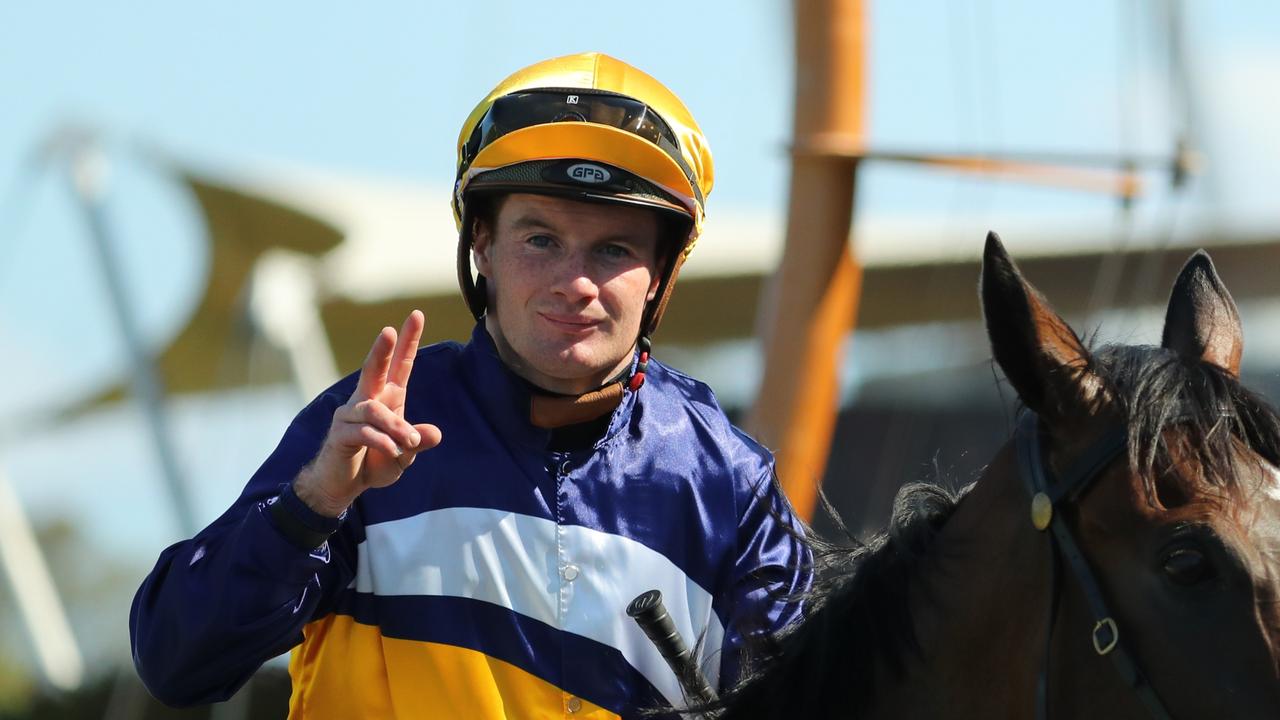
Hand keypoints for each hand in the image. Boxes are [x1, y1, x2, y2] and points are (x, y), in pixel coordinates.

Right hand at [294, 310, 442, 516]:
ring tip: (407, 443)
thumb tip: (435, 433)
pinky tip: (392, 452)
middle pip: (374, 370)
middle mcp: (367, 400)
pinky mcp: (340, 433)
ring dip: (395, 427)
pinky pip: (363, 432)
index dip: (408, 341)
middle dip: (382, 350)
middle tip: (389, 330)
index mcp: (386, 399)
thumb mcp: (403, 454)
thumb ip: (416, 442)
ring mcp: (350, 414)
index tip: (417, 314)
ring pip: (375, 411)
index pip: (399, 365)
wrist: (342, 485)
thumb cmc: (374, 463)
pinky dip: (382, 442)